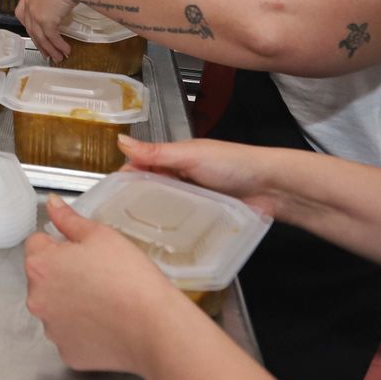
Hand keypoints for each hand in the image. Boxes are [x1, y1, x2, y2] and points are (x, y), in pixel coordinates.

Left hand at [15, 0, 83, 61]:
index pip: (22, 12)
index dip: (28, 24)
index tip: (33, 33)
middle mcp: (31, 4)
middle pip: (31, 29)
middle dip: (40, 43)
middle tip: (46, 52)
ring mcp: (36, 14)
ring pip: (41, 37)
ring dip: (51, 49)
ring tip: (58, 57)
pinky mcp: (46, 21)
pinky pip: (52, 38)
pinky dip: (59, 45)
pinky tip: (65, 50)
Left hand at [24, 194, 193, 373]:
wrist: (154, 327)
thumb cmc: (129, 276)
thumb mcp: (101, 235)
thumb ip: (69, 219)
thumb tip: (51, 203)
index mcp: (40, 266)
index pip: (37, 244)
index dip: (61, 244)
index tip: (84, 252)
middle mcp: (36, 300)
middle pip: (43, 278)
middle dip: (63, 274)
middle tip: (98, 274)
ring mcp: (51, 330)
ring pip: (56, 307)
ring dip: (71, 302)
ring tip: (104, 299)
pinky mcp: (67, 352)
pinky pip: (70, 334)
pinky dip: (83, 329)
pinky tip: (106, 322)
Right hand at [116, 134, 285, 217]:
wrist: (271, 187)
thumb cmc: (233, 163)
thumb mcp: (189, 155)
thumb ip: (155, 152)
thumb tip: (120, 140)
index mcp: (174, 158)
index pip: (140, 167)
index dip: (124, 180)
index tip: (109, 197)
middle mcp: (181, 178)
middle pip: (149, 190)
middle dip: (135, 202)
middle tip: (119, 220)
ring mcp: (192, 199)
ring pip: (164, 209)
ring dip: (154, 217)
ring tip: (135, 234)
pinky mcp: (203, 218)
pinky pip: (181, 223)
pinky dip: (172, 228)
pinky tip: (161, 239)